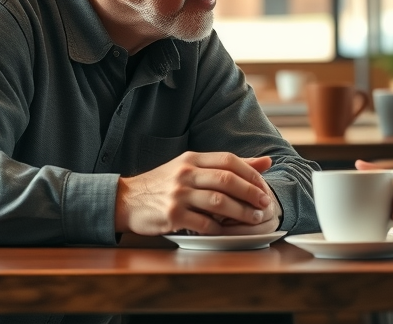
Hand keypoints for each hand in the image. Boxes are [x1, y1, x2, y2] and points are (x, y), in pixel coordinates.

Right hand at [115, 152, 275, 235]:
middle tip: (265, 204)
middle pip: (226, 180)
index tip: (263, 186)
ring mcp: (178, 194)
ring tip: (254, 219)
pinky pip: (203, 223)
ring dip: (241, 212)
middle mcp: (185, 173)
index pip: (228, 160)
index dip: (250, 173)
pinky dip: (220, 228)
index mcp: (192, 159)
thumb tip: (266, 161)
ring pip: (218, 202)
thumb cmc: (163, 184)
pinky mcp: (171, 215)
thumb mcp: (190, 167)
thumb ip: (225, 166)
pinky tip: (228, 232)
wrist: (126, 200)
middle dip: (250, 192)